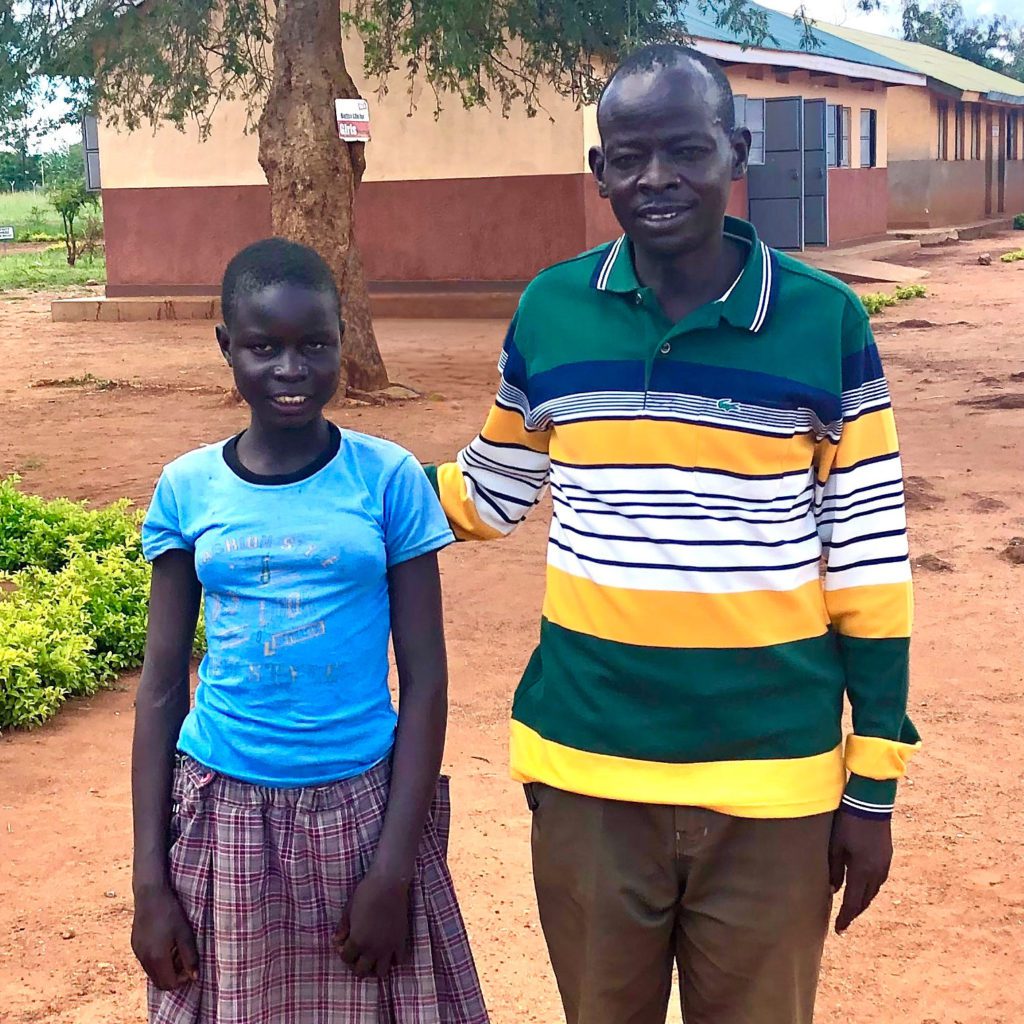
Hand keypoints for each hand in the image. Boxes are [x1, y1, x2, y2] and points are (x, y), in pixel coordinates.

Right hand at [131, 882, 198, 989]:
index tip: (191, 967)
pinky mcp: (135, 946)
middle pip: (159, 982)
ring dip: (165, 969)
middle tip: (185, 961)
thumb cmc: (171, 912)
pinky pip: (146, 962)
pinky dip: (157, 961)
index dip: (182, 980)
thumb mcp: (185, 933)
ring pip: (152, 973)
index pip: (169, 984)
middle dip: (173, 977)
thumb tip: (195, 977)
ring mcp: (138, 953)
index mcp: (157, 958)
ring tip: (176, 951)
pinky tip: (166, 945)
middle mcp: (144, 959)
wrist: (150, 895)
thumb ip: (190, 957)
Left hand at [334, 870, 410, 977]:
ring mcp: (388, 947)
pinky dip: (393, 960)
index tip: (345, 944)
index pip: (346, 959)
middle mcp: (372, 949)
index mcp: (357, 941)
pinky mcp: (401, 941)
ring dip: (375, 967)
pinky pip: (399, 961)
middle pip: (362, 972)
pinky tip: (388, 950)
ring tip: (373, 956)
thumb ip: (342, 928)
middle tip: (358, 953)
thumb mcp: (348, 910)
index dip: (343, 953)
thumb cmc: (366, 893)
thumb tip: (337, 941)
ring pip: (380, 972)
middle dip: (357, 965)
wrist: (389, 883)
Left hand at [829, 810, 892, 933]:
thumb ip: (835, 869)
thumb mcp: (836, 845)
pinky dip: (869, 889)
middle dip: (854, 912)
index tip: (839, 930)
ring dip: (862, 900)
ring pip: (873, 891)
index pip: (853, 902)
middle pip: (865, 900)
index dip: (846, 917)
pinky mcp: (887, 856)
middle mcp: (877, 872)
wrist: (871, 803)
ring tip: (851, 907)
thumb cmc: (848, 822)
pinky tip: (861, 887)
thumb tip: (833, 889)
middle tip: (843, 920)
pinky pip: (878, 880)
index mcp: (862, 871)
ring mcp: (884, 864)